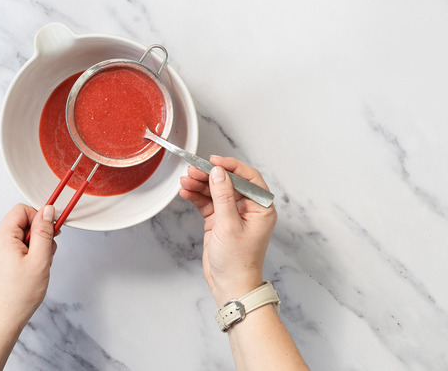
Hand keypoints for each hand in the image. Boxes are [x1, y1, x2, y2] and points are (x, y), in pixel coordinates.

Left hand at [0, 204, 58, 370]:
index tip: (51, 231)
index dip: (39, 217)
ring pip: (20, 238)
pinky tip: (30, 272)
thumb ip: (44, 232)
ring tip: (38, 268)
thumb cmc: (19, 296)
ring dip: (34, 248)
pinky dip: (26, 256)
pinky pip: (14, 250)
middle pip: (21, 224)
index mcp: (2, 238)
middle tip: (46, 255)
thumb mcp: (40, 260)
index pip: (21, 210)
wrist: (2, 321)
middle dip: (39, 236)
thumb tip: (47, 210)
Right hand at [179, 156, 276, 306]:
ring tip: (185, 181)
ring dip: (200, 185)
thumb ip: (223, 196)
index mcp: (261, 208)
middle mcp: (248, 208)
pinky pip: (208, 202)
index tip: (214, 161)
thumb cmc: (237, 262)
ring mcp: (233, 214)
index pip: (248, 178)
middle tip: (193, 171)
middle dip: (210, 176)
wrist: (230, 286)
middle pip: (229, 183)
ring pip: (216, 191)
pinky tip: (186, 192)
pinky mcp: (219, 221)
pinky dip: (197, 196)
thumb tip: (218, 173)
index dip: (231, 167)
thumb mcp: (229, 226)